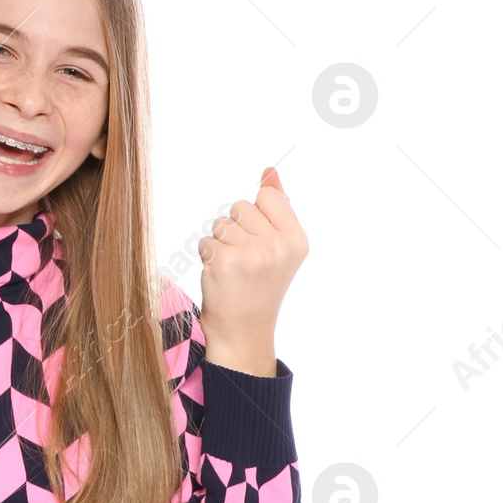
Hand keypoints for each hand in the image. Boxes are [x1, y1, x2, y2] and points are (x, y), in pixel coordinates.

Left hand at [198, 166, 307, 374]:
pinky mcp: (225, 262)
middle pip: (241, 206)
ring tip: (232, 268)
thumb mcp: (278, 249)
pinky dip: (207, 256)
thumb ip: (276, 208)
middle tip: (243, 260)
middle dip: (235, 229)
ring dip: (220, 243)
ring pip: (221, 223)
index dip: (255, 216)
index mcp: (297, 239)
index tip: (258, 241)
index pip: (268, 196)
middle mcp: (278, 245)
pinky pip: (205, 241)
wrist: (243, 331)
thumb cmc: (258, 287)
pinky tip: (220, 277)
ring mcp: (252, 254)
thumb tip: (269, 172)